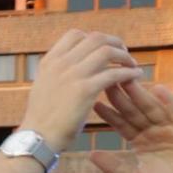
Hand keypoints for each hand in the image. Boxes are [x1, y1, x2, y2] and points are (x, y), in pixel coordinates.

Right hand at [18, 30, 142, 152]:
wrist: (37, 138)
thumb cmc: (42, 118)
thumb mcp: (43, 87)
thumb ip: (56, 73)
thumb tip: (70, 65)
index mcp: (50, 62)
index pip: (76, 34)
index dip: (95, 39)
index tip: (105, 50)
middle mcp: (61, 64)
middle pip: (96, 38)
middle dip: (115, 43)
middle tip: (124, 55)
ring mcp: (72, 75)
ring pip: (107, 51)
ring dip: (124, 56)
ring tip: (132, 65)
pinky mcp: (85, 90)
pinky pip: (115, 73)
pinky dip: (129, 73)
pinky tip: (136, 76)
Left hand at [89, 80, 172, 172]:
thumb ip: (115, 167)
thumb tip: (91, 154)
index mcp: (141, 143)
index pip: (122, 124)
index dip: (109, 114)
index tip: (94, 102)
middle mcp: (155, 132)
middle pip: (135, 111)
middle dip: (122, 97)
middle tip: (107, 80)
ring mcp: (172, 128)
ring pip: (153, 108)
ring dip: (142, 94)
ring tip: (128, 80)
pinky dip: (169, 101)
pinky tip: (159, 89)